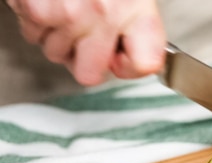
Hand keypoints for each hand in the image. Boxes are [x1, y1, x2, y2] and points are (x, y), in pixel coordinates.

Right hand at [6, 0, 165, 85]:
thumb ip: (135, 23)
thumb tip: (130, 57)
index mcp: (135, 7)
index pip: (146, 64)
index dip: (131, 68)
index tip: (122, 60)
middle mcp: (104, 13)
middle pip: (90, 74)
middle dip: (83, 58)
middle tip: (84, 37)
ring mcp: (68, 13)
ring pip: (55, 53)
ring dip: (56, 36)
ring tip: (64, 6)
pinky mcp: (36, 9)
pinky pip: (31, 33)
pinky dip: (35, 20)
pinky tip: (48, 0)